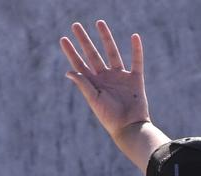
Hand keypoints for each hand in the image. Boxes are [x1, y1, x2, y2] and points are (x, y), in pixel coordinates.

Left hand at [60, 21, 148, 142]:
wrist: (129, 128)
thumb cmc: (110, 118)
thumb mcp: (94, 100)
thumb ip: (83, 84)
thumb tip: (68, 71)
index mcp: (93, 84)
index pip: (79, 64)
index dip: (71, 52)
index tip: (63, 39)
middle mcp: (105, 78)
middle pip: (92, 54)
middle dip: (84, 40)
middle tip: (75, 25)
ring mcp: (120, 78)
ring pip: (112, 53)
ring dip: (106, 38)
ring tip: (99, 22)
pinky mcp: (135, 80)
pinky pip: (136, 61)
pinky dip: (136, 50)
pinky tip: (135, 37)